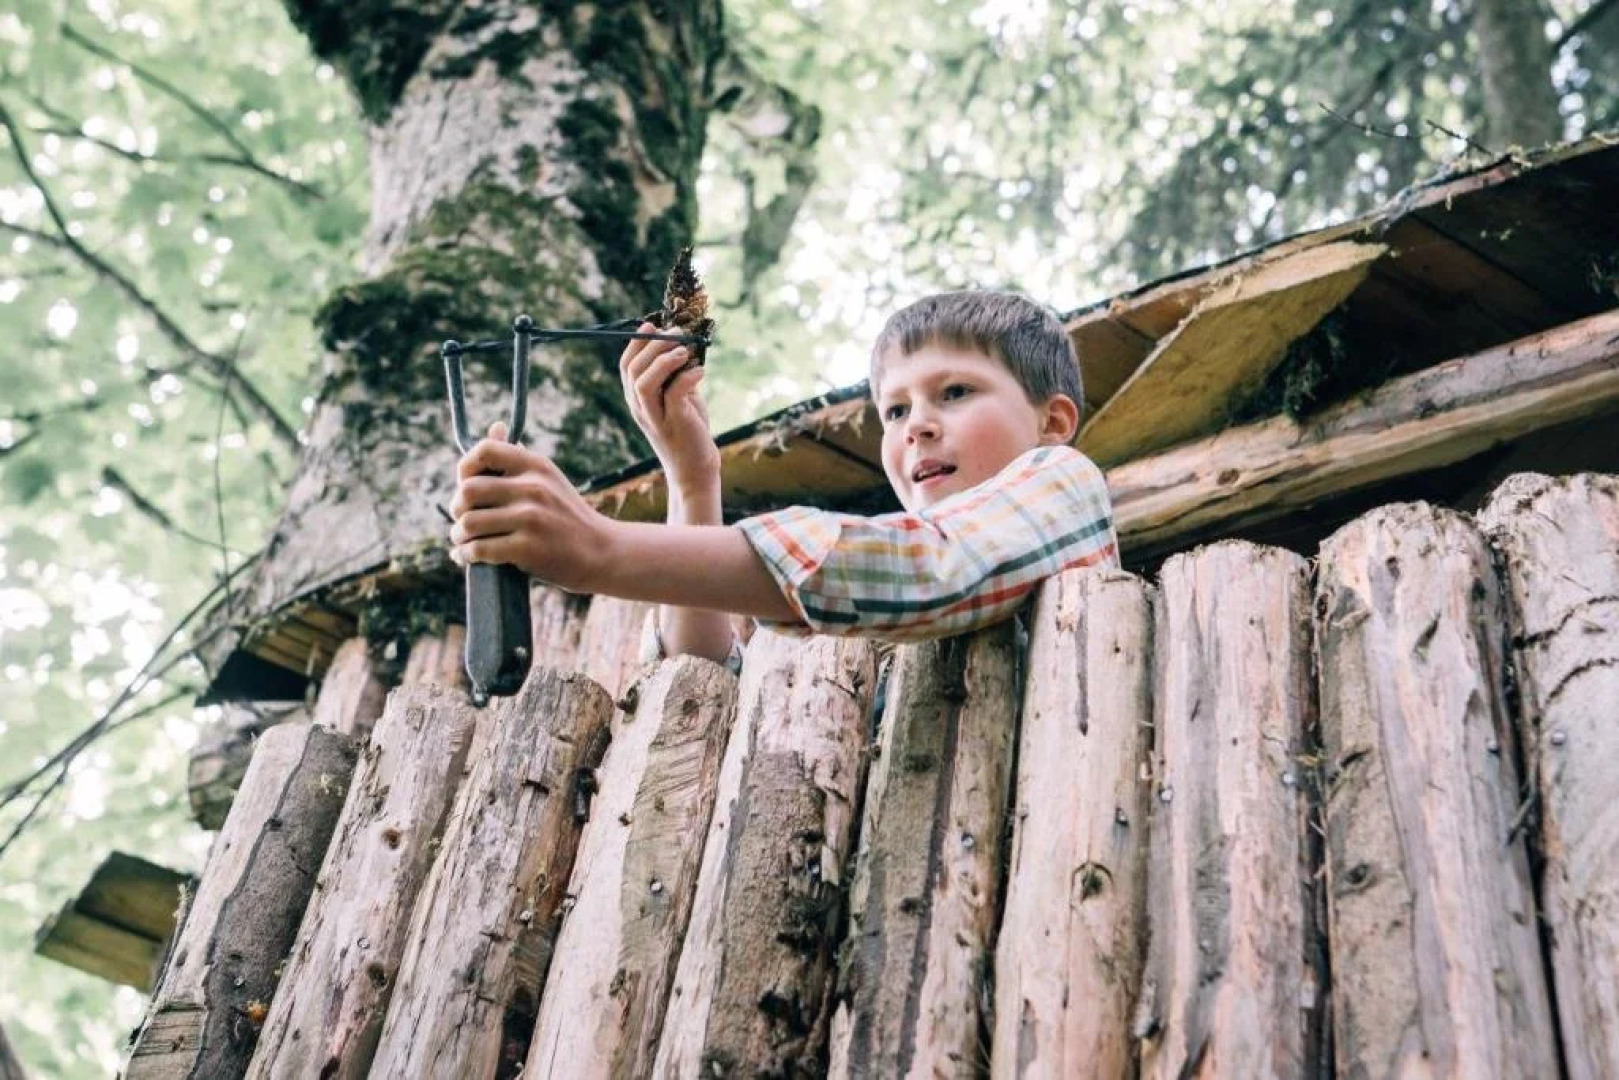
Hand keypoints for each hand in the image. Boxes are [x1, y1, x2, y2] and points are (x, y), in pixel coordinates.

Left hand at [449, 422, 612, 592]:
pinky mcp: (528, 548)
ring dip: (458, 536)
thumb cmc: (568, 517)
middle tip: (462, 520)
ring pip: (469, 522)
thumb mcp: (549, 480)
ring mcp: (531, 518)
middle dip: (457, 508)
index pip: (484, 450)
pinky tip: (467, 557)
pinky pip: (479, 549)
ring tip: (463, 541)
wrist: (602, 553)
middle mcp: (533, 488)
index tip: (466, 486)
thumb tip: (495, 426)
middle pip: (468, 490)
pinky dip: (466, 555)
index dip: (465, 468)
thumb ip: (518, 458)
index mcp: (536, 466)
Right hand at [619, 323, 719, 492]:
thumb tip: (683, 344)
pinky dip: (687, 378)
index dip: (636, 342)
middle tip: (677, 333)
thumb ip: (675, 376)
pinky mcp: (675, 425)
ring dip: (663, 362)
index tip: (651, 325)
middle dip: (653, 346)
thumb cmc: (689, 431)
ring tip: (685, 351)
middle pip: (634, 371)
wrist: (695, 468)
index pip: (626, 366)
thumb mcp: (680, 399)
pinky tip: (701, 372)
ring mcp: (656, 418)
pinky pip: (674, 395)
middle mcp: (641, 409)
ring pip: (644, 384)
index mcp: (638, 400)